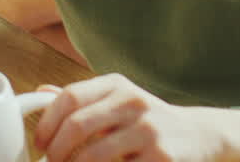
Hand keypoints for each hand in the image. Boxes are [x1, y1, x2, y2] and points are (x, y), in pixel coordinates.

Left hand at [35, 74, 239, 161]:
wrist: (200, 134)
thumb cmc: (149, 120)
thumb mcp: (118, 101)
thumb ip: (83, 100)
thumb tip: (41, 92)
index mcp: (116, 85)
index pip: (69, 97)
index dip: (47, 123)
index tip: (40, 143)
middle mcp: (132, 101)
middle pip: (77, 125)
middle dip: (56, 151)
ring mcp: (148, 129)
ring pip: (94, 155)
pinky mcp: (161, 156)